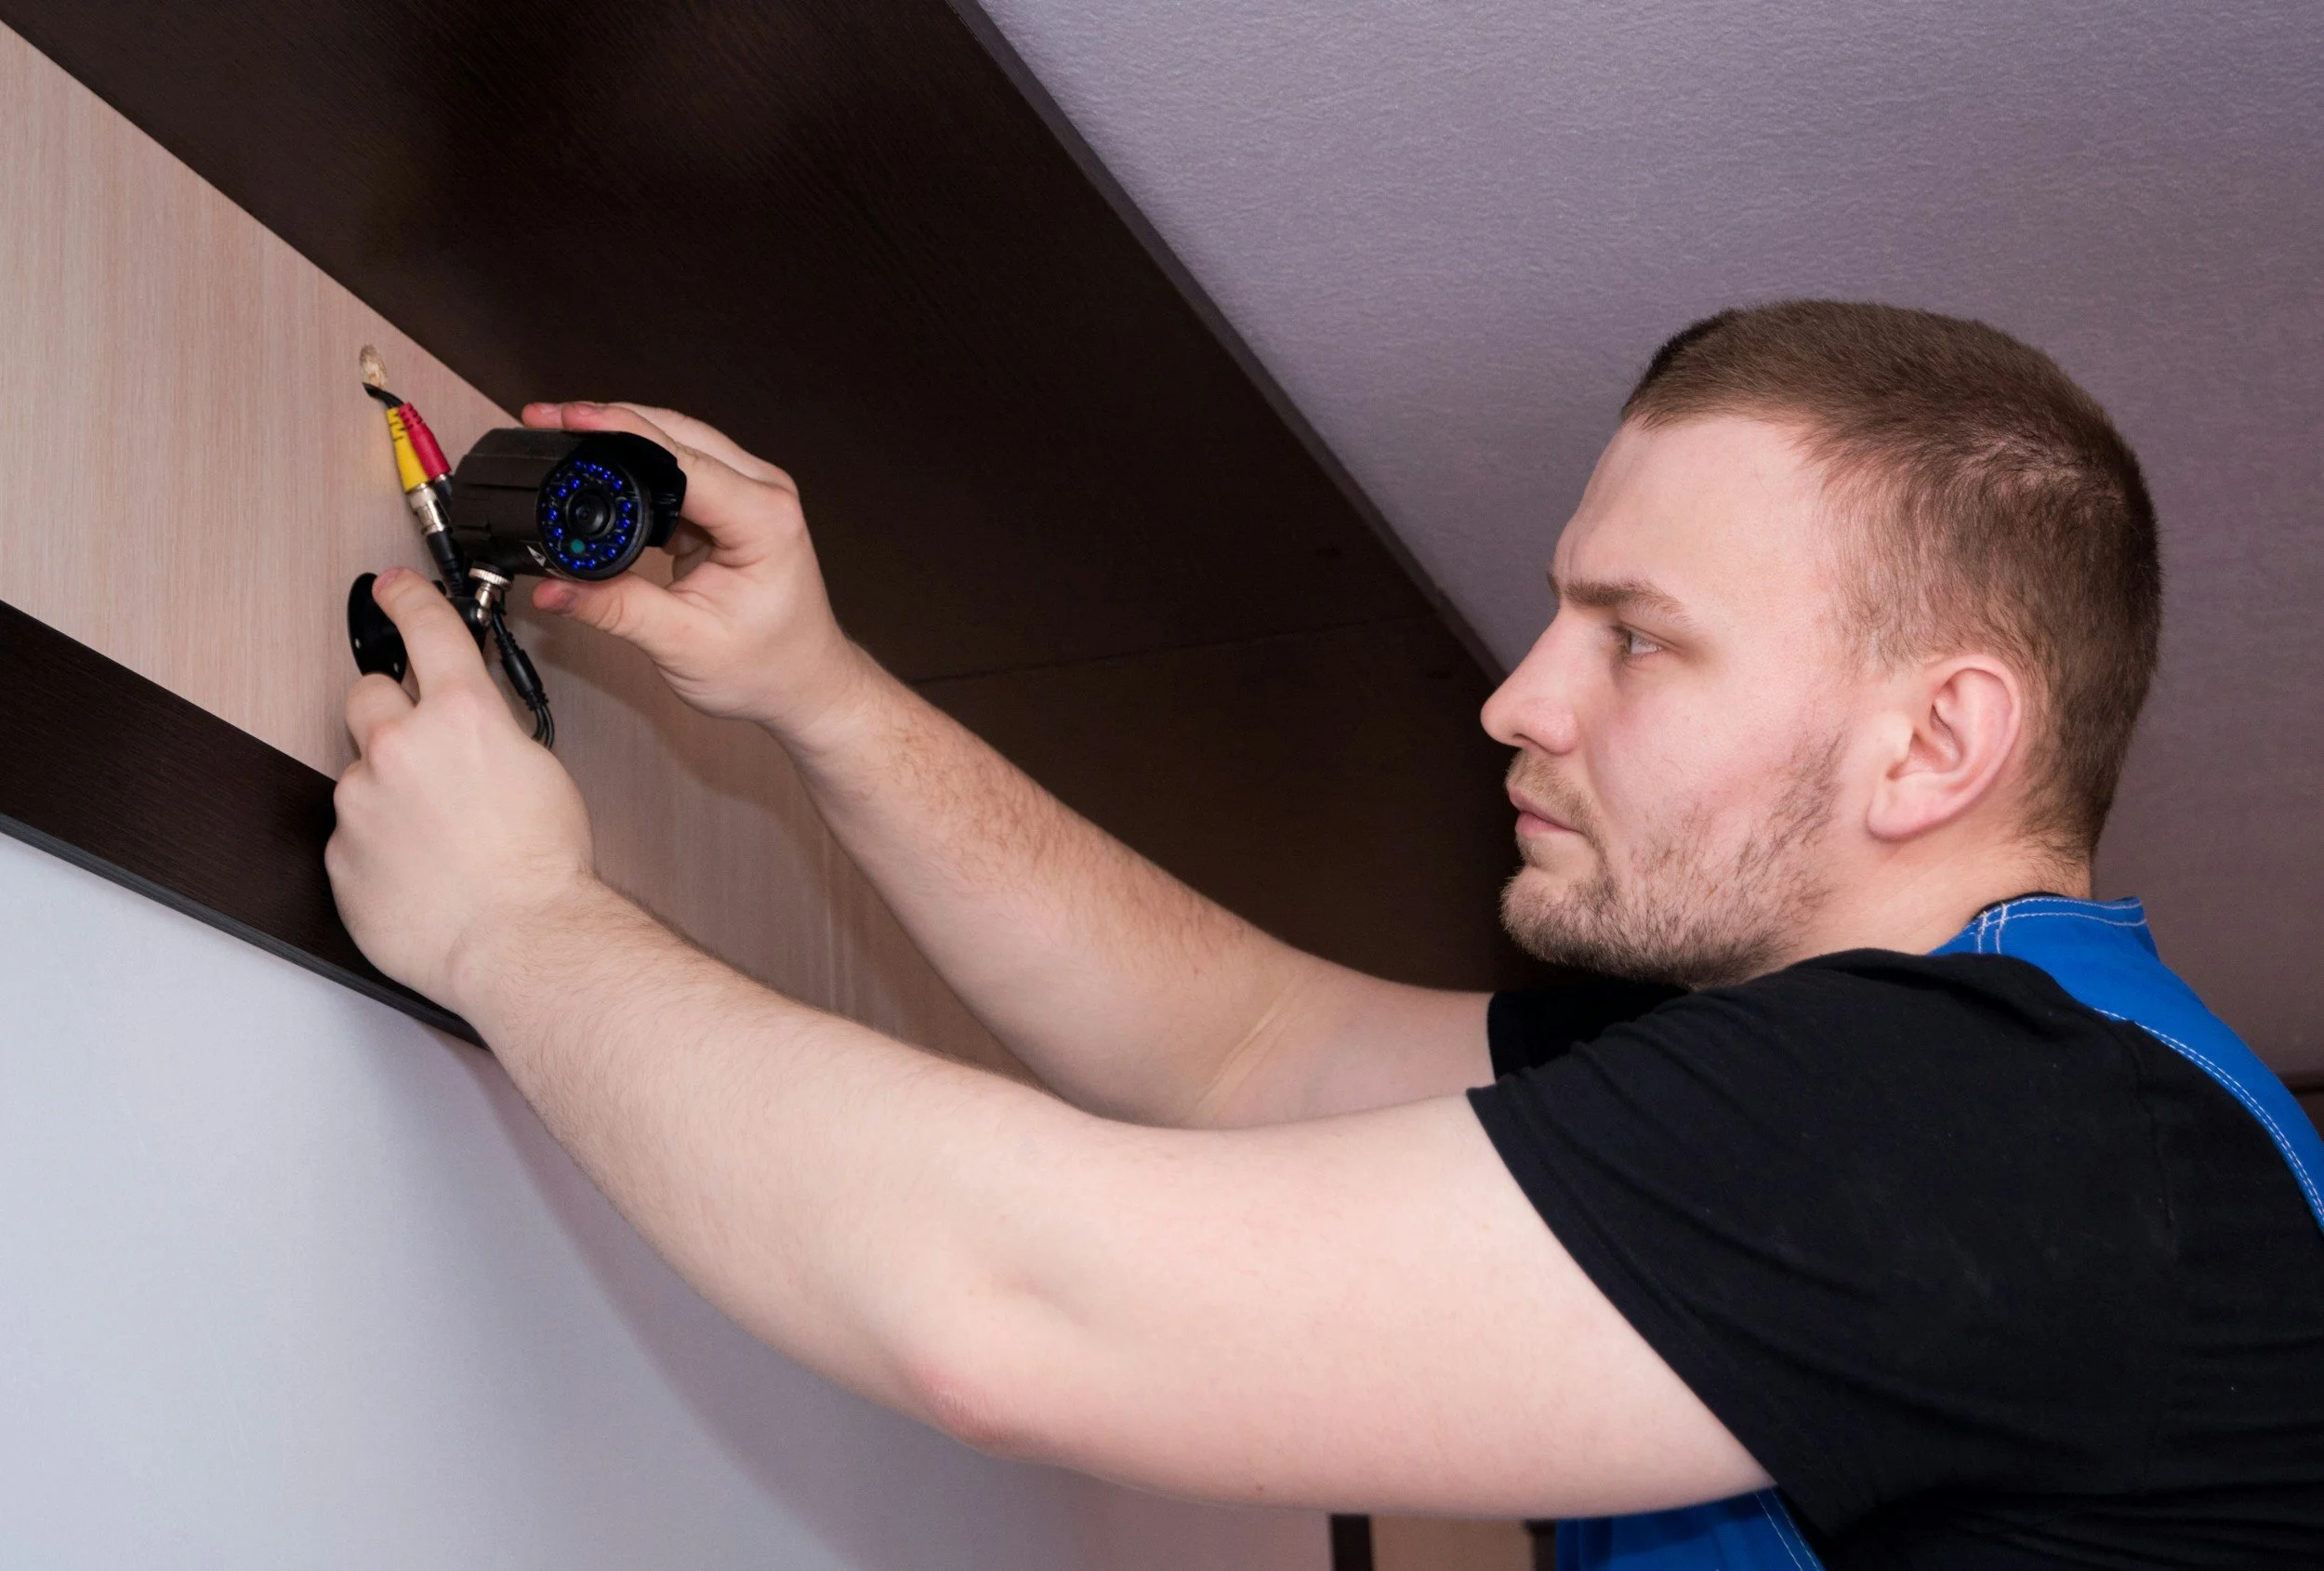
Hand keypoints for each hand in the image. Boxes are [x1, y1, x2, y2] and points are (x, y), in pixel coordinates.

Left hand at [327, 568, 599, 1012]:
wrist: (519, 941)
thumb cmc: (542, 867)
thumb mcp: (539, 769)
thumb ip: (490, 732)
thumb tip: (470, 725)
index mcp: (461, 716)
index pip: (426, 628)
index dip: (406, 598)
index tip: (392, 588)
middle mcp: (399, 746)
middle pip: (367, 694)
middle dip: (390, 712)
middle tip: (424, 750)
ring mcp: (361, 800)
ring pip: (360, 772)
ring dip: (388, 791)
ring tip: (437, 837)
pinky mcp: (339, 853)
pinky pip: (352, 834)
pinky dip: (378, 845)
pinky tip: (420, 869)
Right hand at [521, 401, 870, 740]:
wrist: (804, 683)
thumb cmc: (768, 667)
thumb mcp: (683, 644)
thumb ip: (614, 609)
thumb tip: (554, 589)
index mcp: (765, 519)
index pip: (683, 460)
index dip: (620, 432)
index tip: (569, 418)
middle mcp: (765, 494)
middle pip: (678, 434)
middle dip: (610, 422)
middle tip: (549, 419)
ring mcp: (751, 494)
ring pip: (677, 445)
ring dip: (622, 442)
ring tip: (565, 440)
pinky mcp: (732, 505)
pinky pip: (679, 472)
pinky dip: (637, 471)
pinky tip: (602, 477)